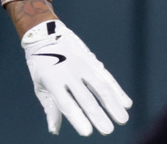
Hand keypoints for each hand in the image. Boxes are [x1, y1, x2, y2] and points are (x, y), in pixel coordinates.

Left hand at [21, 20, 131, 135]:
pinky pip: (106, 76)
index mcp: (52, 80)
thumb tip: (54, 130)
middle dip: (97, 115)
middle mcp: (67, 73)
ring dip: (112, 104)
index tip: (87, 132)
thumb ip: (51, 108)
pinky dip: (117, 90)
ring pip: (99, 86)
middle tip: (107, 131)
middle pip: (85, 97)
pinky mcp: (90, 60)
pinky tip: (126, 103)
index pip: (65, 102)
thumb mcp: (40, 85)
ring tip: (122, 120)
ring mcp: (80, 65)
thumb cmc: (40, 65)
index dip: (77, 118)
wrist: (43, 34)